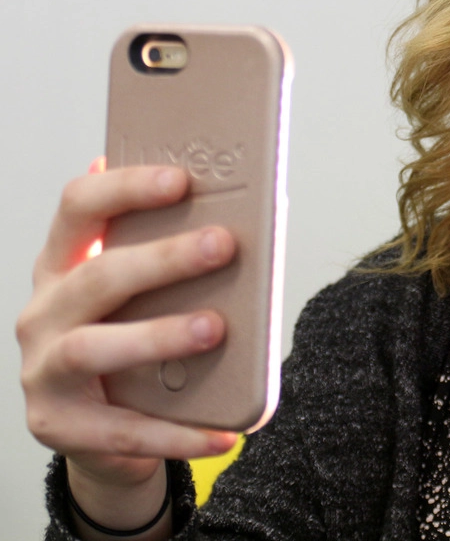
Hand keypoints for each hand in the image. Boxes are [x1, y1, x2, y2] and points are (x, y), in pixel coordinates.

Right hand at [18, 162, 237, 525]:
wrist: (99, 428)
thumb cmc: (131, 335)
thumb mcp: (142, 291)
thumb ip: (171, 251)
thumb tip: (245, 208)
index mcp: (64, 263)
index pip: (80, 207)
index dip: (126, 187)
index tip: (181, 178)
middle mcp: (44, 311)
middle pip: (97, 276)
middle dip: (163, 258)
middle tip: (222, 246)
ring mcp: (43, 370)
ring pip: (94, 347)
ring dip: (159, 335)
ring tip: (216, 329)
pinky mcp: (59, 426)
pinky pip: (122, 431)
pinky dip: (176, 433)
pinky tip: (222, 432)